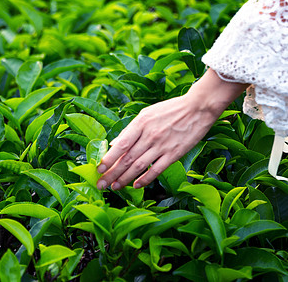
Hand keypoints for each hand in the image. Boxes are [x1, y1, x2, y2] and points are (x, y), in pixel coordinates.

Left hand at [96, 69, 248, 190]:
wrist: (198, 108)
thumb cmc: (170, 110)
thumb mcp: (147, 114)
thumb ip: (130, 130)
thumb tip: (114, 144)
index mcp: (140, 123)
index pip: (120, 144)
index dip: (108, 159)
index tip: (98, 169)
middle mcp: (149, 135)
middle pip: (126, 158)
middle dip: (111, 174)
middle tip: (101, 184)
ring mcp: (162, 146)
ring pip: (138, 167)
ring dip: (124, 179)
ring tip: (115, 187)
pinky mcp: (174, 154)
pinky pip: (156, 170)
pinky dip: (145, 179)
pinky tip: (136, 186)